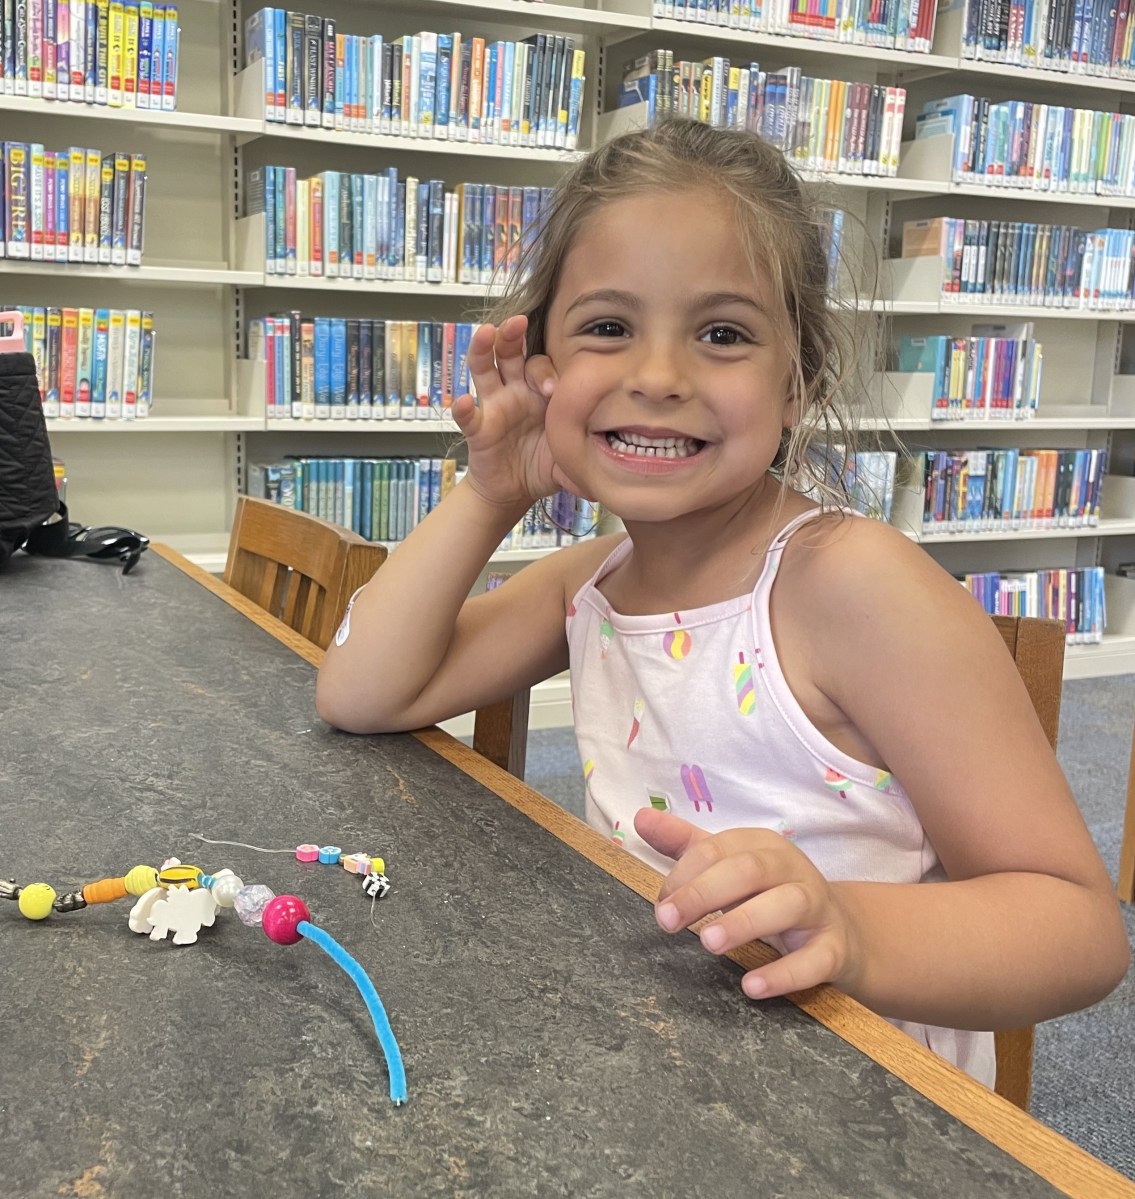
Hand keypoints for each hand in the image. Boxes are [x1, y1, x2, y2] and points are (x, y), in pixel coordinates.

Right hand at [451, 316, 578, 508]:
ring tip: (485, 333)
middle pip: (510, 353)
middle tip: (518, 322)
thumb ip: (589, 450)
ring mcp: (494, 407)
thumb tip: (619, 461)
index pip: (542, 366)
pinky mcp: (479, 429)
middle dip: (513, 336)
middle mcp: (515, 391)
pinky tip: (462, 402)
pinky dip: (463, 409)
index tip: (554, 389)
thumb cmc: (544, 464)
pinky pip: (468, 416)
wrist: (515, 490)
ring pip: (484, 370)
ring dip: (482, 350)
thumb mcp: (570, 454)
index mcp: (540, 392)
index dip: (547, 372)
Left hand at [635, 808, 859, 1000]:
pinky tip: (751, 986)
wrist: (844, 932)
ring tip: (707, 943)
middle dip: (705, 892)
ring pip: (788, 904)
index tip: (661, 903)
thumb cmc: (771, 893)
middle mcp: (792, 869)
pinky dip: (784, 973)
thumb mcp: (730, 866)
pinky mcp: (834, 949)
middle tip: (668, 920)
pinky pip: (814, 959)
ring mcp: (818, 908)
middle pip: (750, 870)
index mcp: (762, 845)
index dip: (685, 874)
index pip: (718, 849)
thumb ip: (687, 845)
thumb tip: (641, 817)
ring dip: (745, 921)